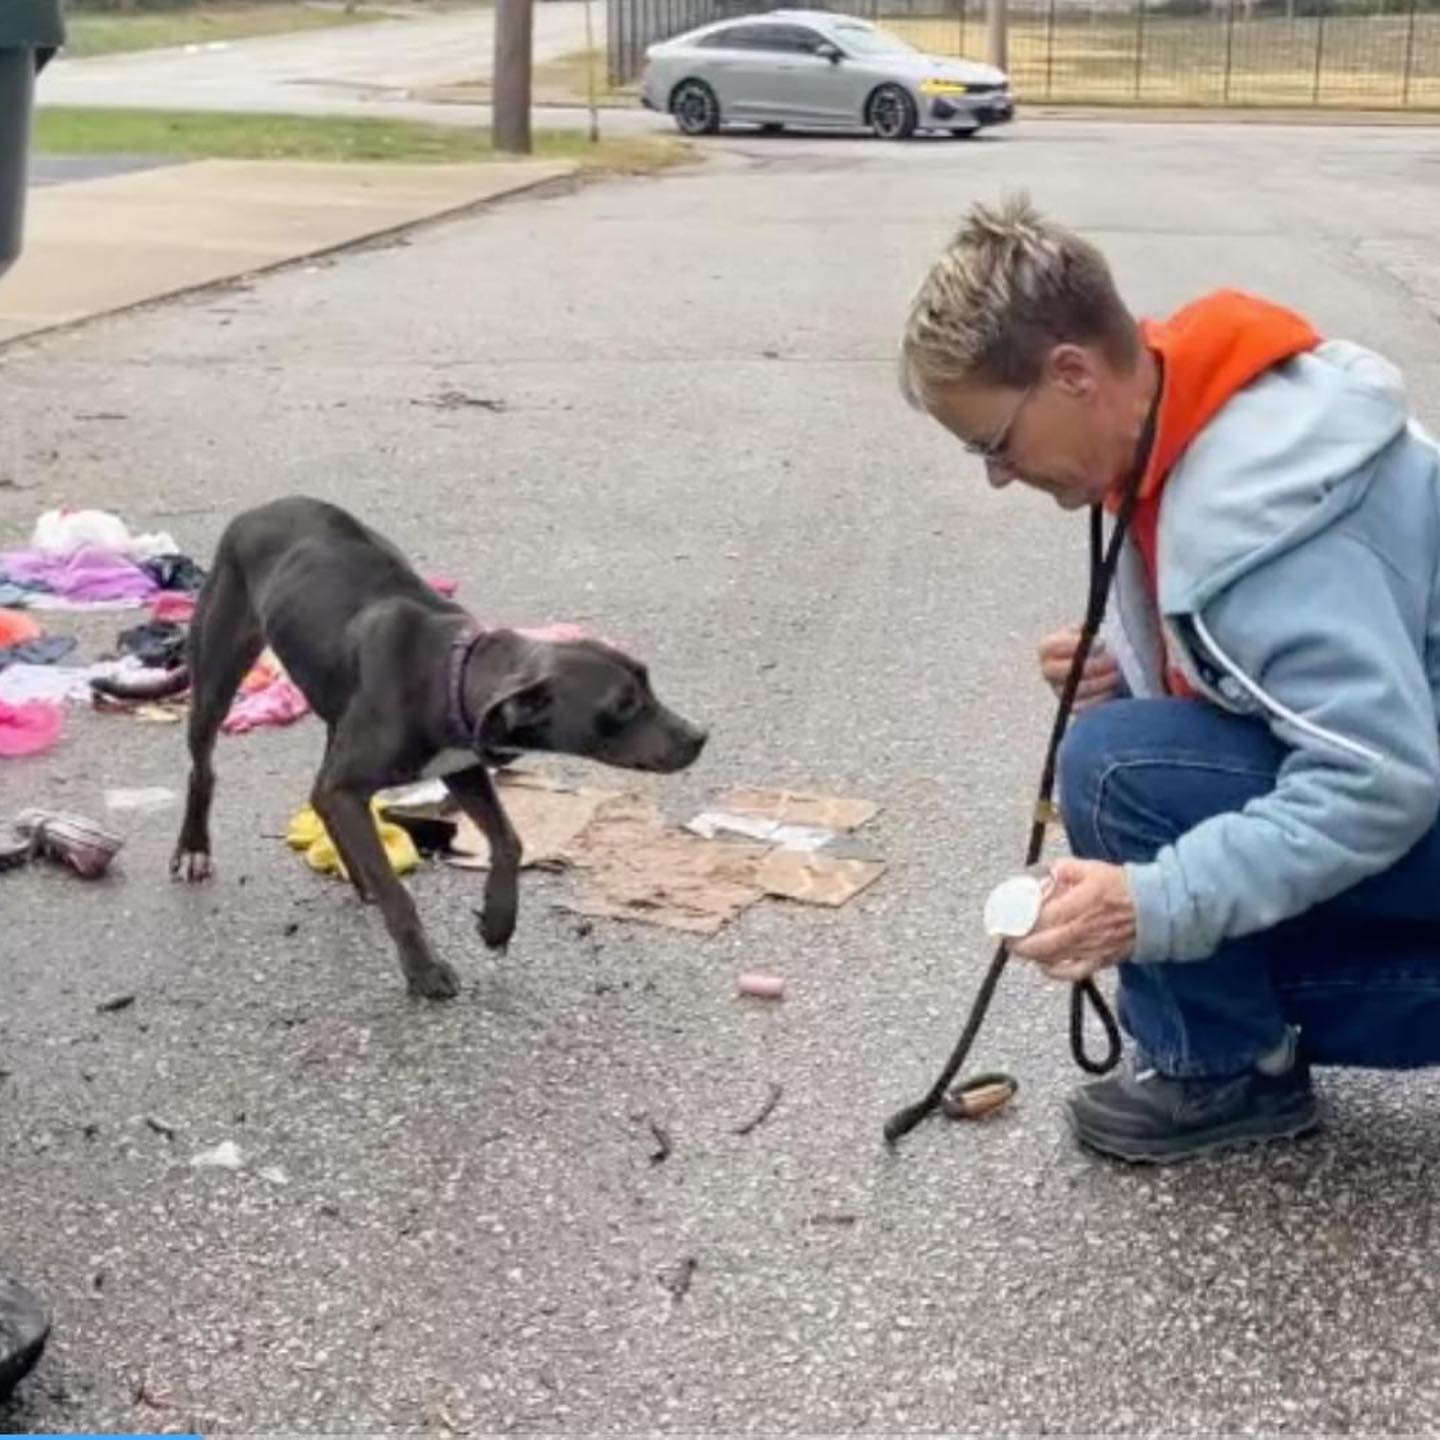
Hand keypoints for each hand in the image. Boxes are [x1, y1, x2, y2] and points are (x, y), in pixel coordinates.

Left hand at [1009, 858, 1136, 981]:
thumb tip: (1045, 872)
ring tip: (1019, 948)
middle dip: (1018, 943)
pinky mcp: (1100, 960)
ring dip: (1031, 955)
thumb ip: (1065, 869)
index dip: (1019, 923)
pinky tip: (1044, 966)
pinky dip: (1055, 972)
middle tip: (1006, 938)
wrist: (1154, 909)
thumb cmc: (1122, 887)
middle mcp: (1082, 929)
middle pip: (1042, 944)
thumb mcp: (1091, 868)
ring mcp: (1091, 948)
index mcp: (1080, 904)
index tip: (1006, 920)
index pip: (1041, 919)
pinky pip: (1073, 972)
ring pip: (1053, 959)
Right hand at [1038, 626, 1119, 710]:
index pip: (1052, 647)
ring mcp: (1058, 690)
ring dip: (1100, 683)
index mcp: (1048, 649)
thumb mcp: (1090, 631)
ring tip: (1117, 674)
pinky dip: (1100, 699)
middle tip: (1113, 661)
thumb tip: (1093, 634)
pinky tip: (1112, 689)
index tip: (1101, 643)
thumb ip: (1088, 630)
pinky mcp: (1071, 706)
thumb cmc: (1097, 645)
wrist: (1104, 665)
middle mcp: (1048, 671)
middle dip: (1091, 666)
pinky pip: (1082, 707)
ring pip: (1076, 690)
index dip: (1075, 645)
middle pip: (1062, 671)